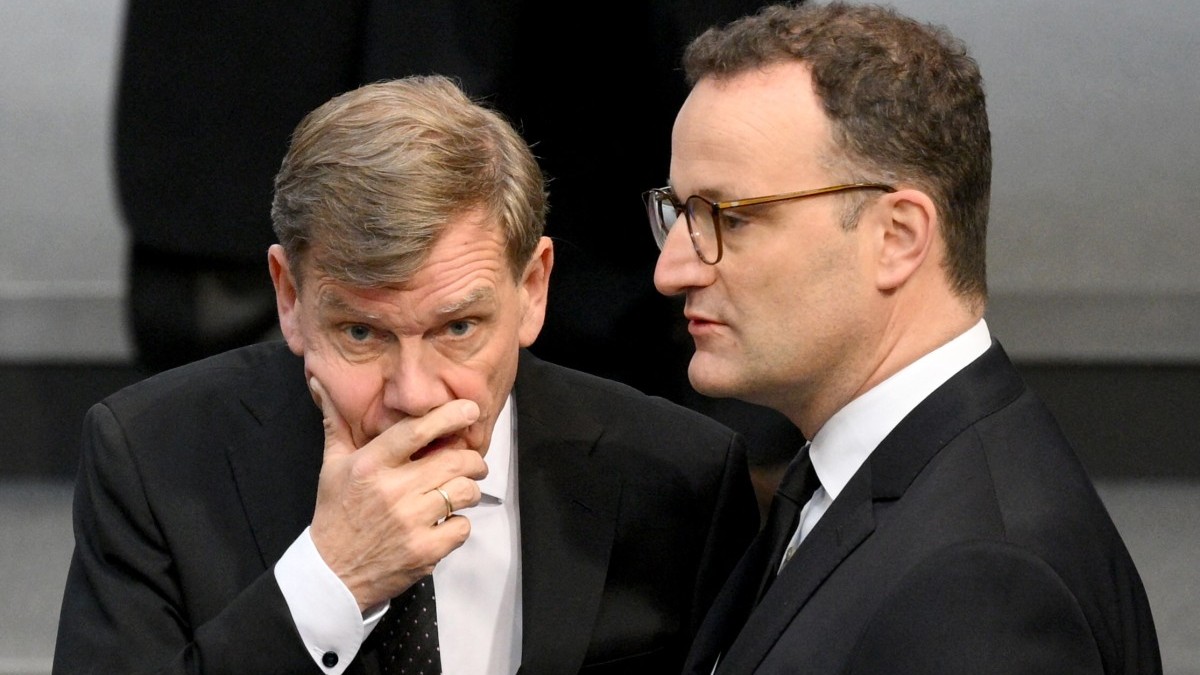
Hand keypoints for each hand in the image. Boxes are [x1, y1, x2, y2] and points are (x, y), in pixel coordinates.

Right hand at [307, 377, 487, 610]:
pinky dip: (459, 524)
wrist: (332, 573)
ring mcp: (410, 522)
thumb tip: (320, 382)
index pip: (416, 431)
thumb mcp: (332, 466)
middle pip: (454, 461)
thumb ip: (336, 423)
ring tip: (460, 492)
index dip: (449, 416)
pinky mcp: (424, 551)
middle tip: (472, 462)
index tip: (470, 410)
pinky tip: (445, 522)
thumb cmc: (335, 514)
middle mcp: (392, 491)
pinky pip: (462, 526)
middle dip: (472, 460)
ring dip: (469, 490)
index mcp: (370, 465)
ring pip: (464, 492)